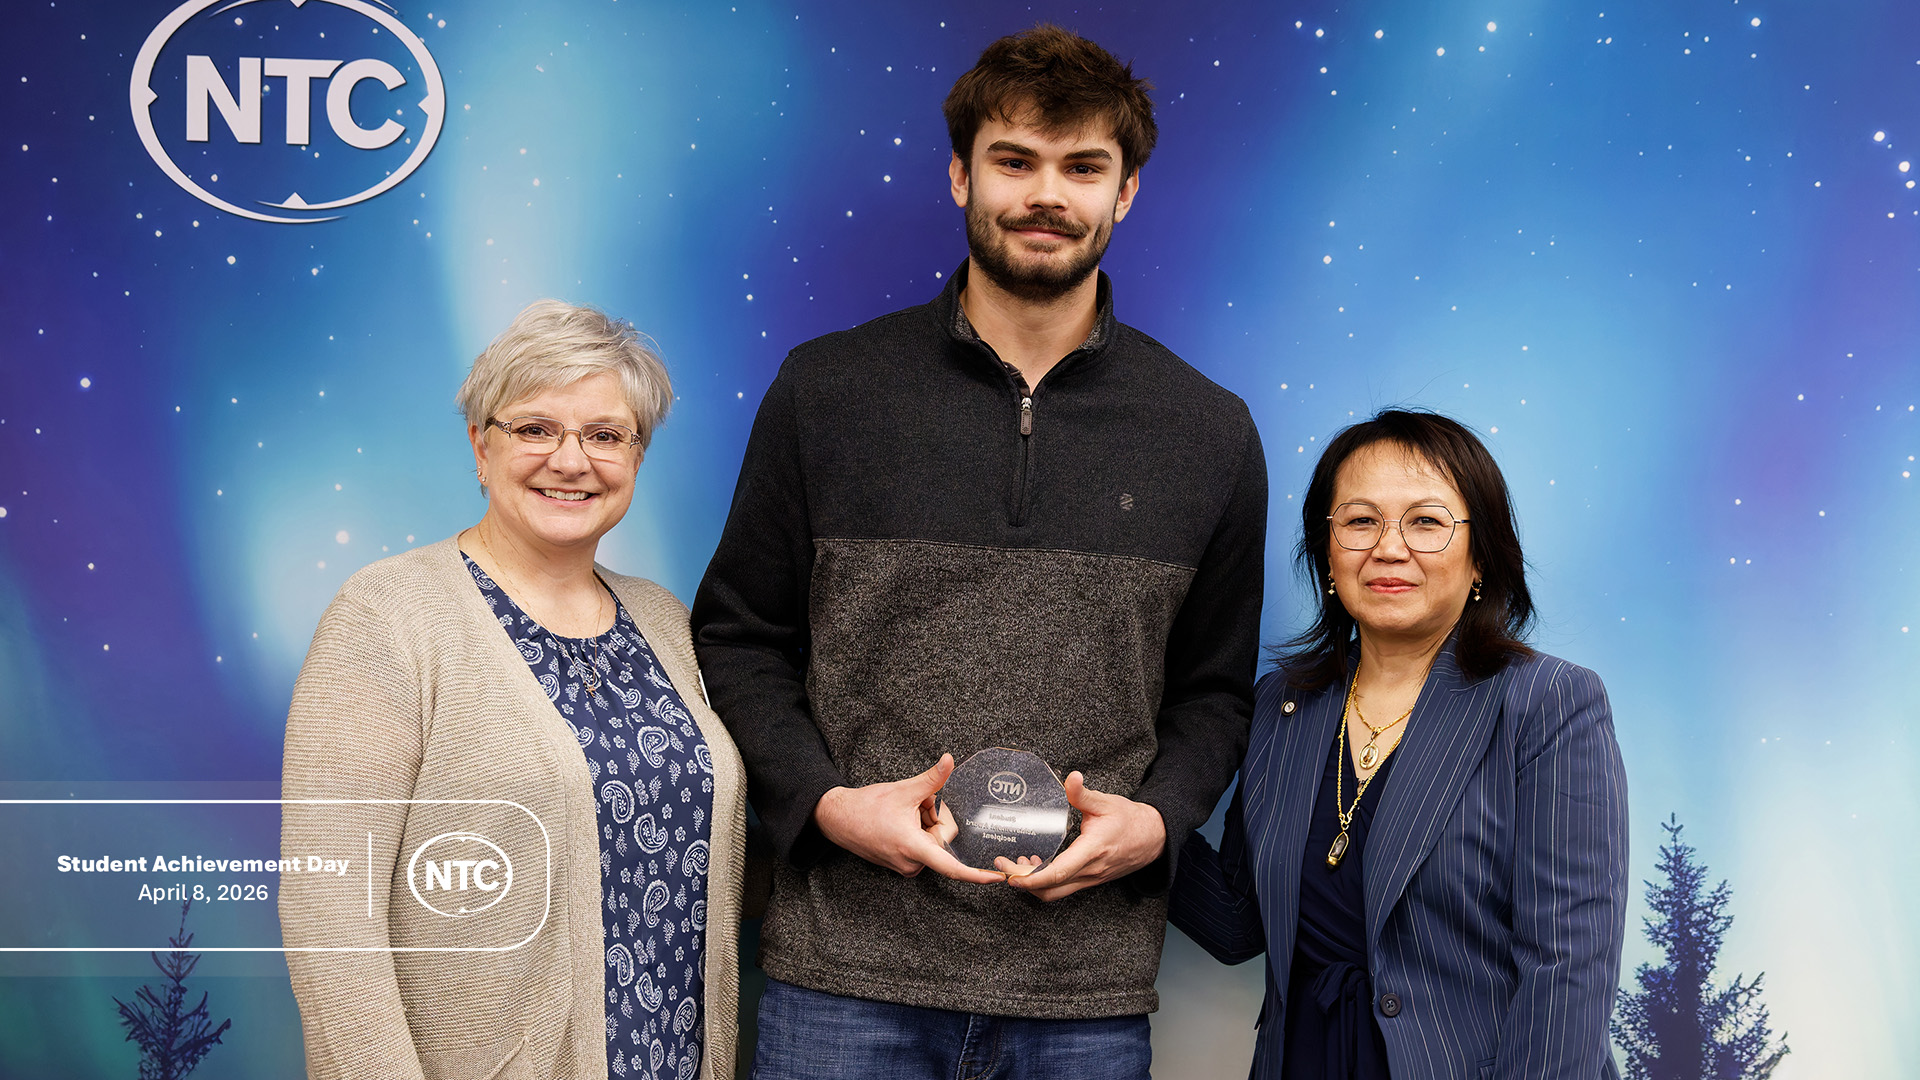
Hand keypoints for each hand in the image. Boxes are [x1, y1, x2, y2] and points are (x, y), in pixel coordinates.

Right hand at [812, 755, 1005, 883]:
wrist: (837, 818)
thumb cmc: (866, 807)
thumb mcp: (903, 790)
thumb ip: (932, 778)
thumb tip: (950, 760)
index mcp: (913, 848)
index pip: (952, 868)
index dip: (976, 875)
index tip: (997, 878)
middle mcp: (911, 863)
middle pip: (943, 841)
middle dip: (935, 818)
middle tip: (917, 805)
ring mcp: (906, 866)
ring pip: (933, 842)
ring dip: (925, 824)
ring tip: (905, 813)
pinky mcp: (902, 865)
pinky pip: (923, 847)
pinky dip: (918, 830)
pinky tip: (902, 820)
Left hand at [999, 772, 1165, 901]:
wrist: (1154, 838)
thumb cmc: (1130, 819)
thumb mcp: (1106, 802)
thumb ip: (1082, 793)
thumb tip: (1070, 777)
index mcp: (1092, 850)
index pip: (1059, 873)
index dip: (1032, 878)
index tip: (1011, 874)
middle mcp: (1090, 870)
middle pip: (1050, 889)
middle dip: (1023, 882)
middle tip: (1004, 866)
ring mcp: (1091, 879)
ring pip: (1056, 893)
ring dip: (1034, 884)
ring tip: (1019, 865)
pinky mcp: (1091, 880)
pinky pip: (1064, 889)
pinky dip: (1046, 882)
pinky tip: (1038, 864)